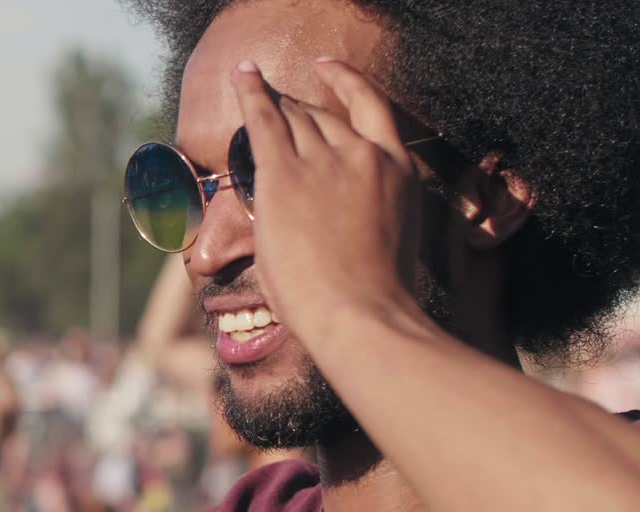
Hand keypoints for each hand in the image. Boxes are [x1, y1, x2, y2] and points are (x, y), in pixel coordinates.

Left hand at [230, 59, 423, 345]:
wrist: (362, 313)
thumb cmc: (375, 296)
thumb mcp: (392, 237)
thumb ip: (372, 210)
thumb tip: (343, 216)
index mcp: (397, 169)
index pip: (370, 108)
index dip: (345, 82)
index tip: (328, 70)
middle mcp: (363, 154)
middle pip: (321, 115)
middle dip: (297, 110)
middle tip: (275, 107)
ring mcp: (324, 161)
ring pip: (292, 117)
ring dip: (273, 106)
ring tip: (254, 90)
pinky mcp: (285, 174)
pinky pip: (263, 120)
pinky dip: (250, 93)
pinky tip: (241, 75)